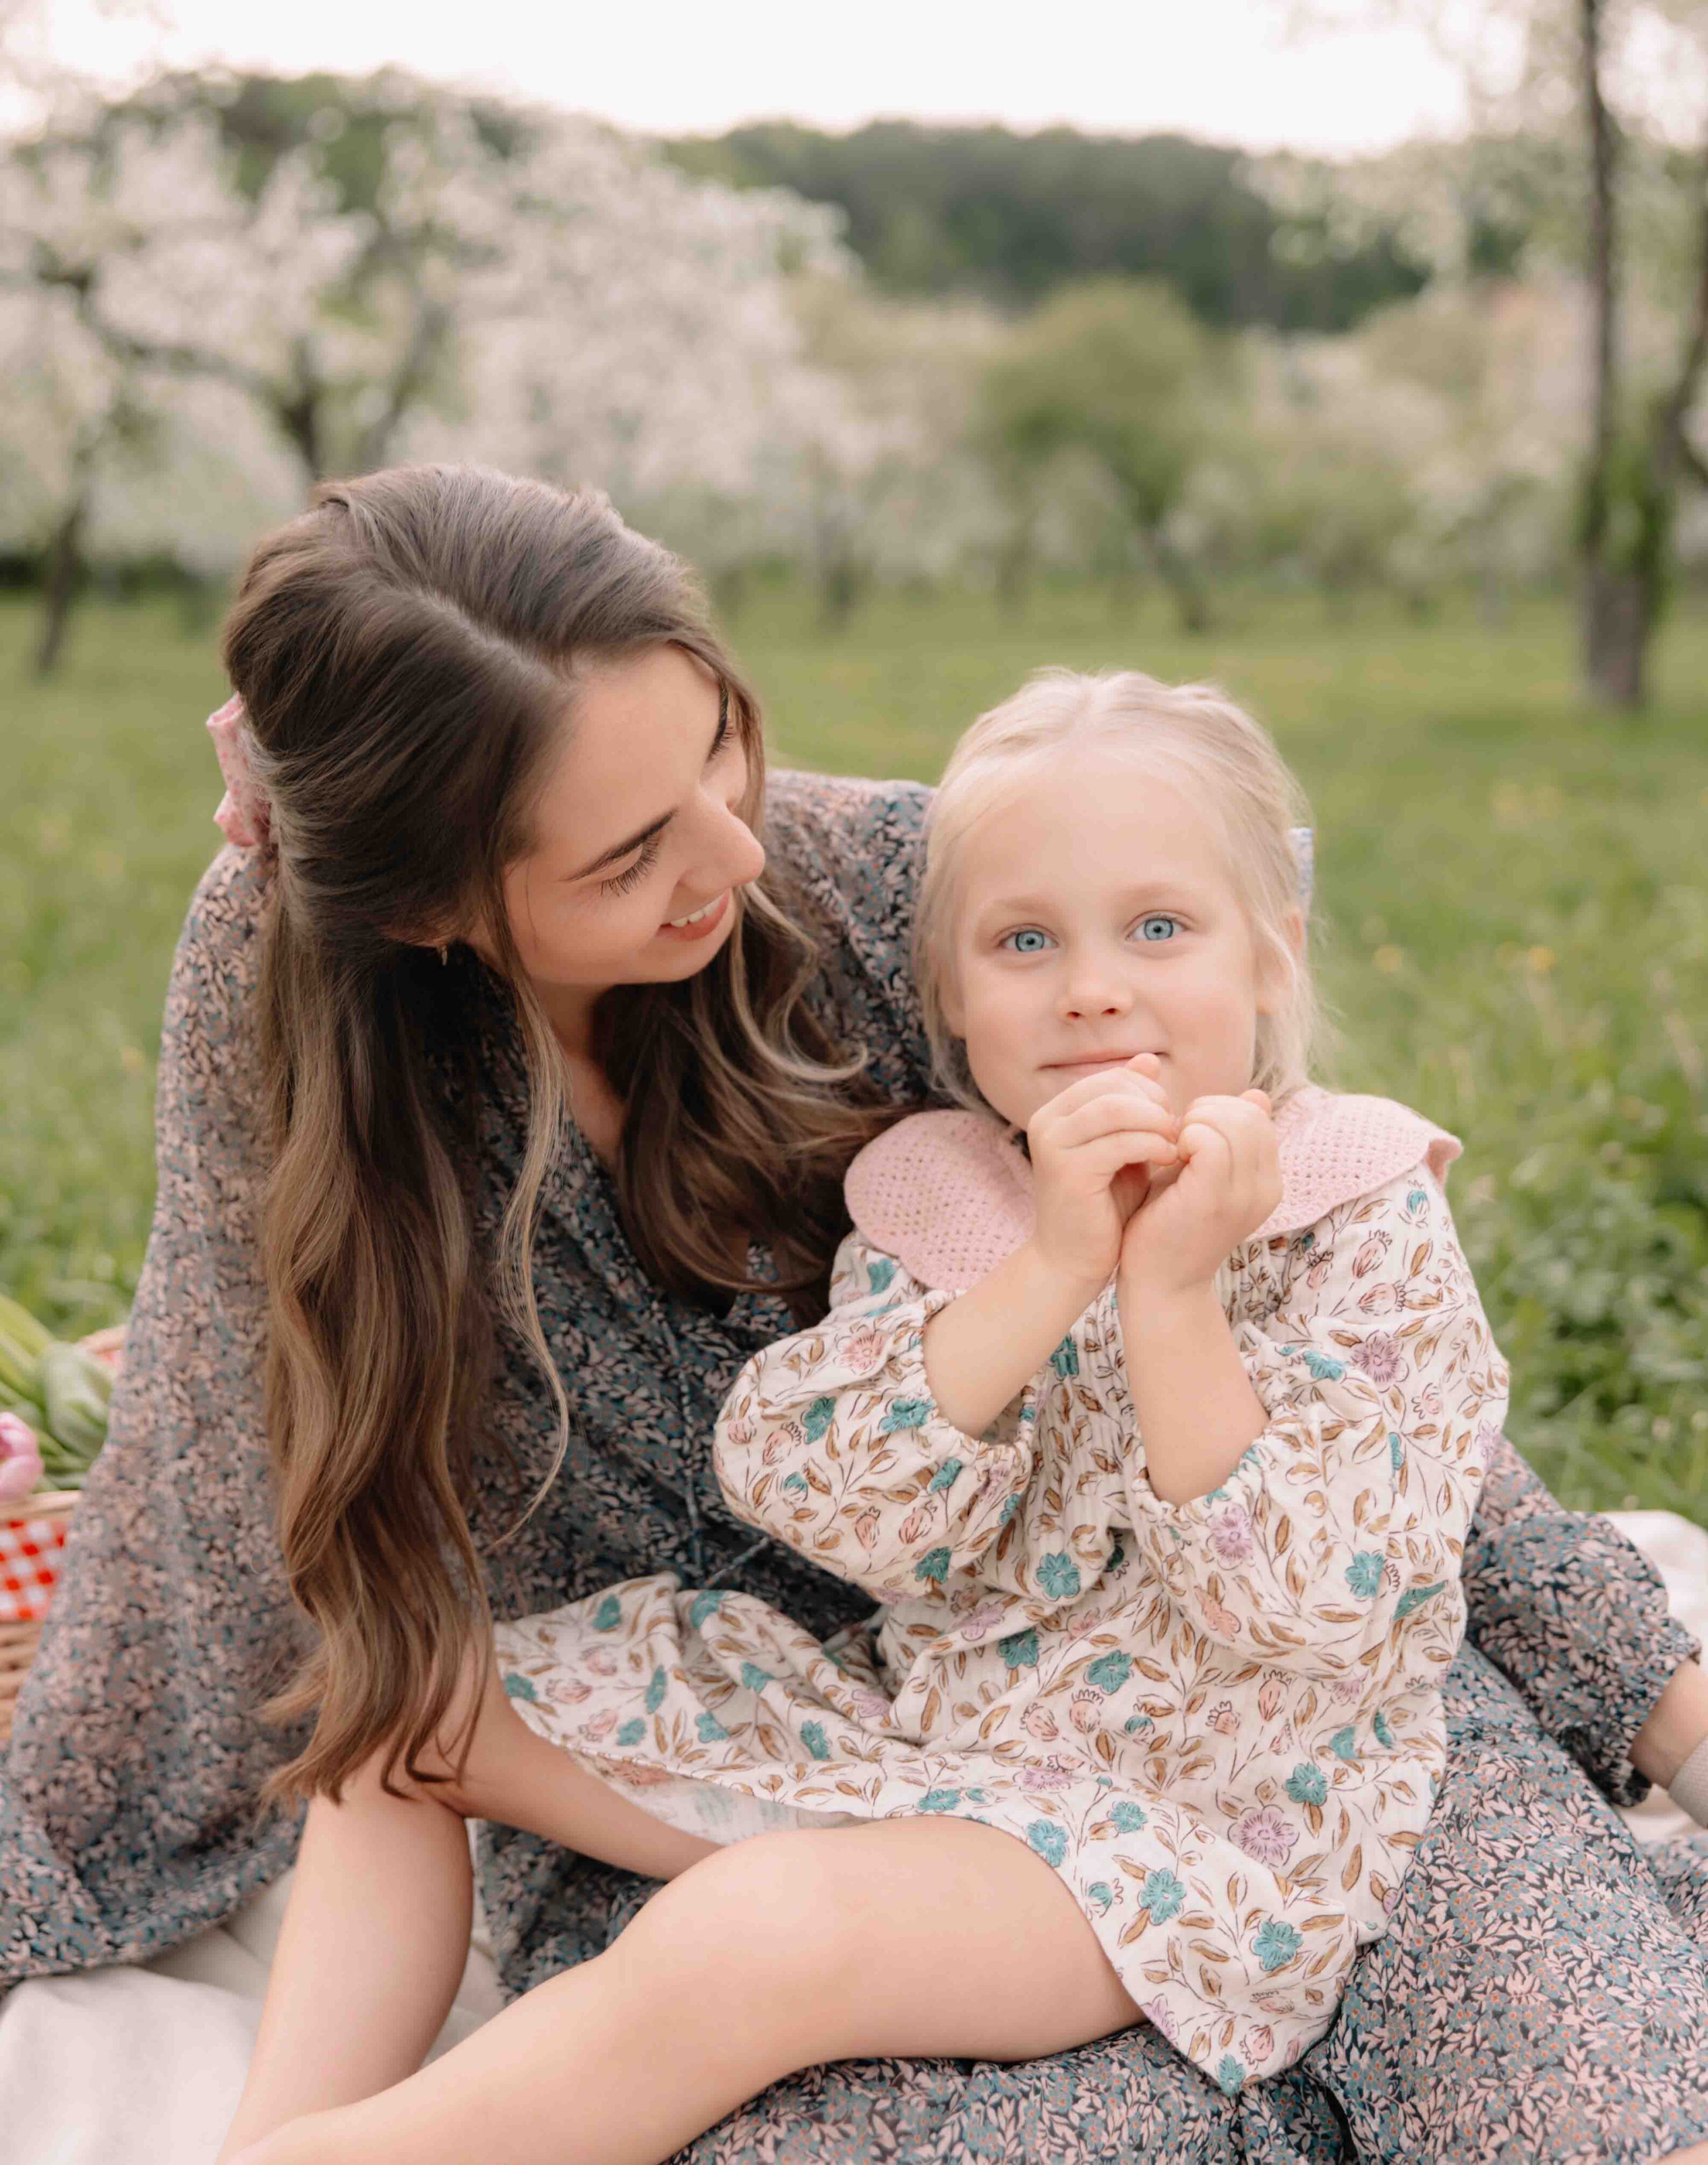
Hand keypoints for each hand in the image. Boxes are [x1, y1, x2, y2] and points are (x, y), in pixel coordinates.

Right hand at [1024, 1058, 1180, 1296]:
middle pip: (1113, 1087)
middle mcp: (1047, 1121)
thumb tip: (1149, 1061)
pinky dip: (1151, 1145)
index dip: (1150, 1092)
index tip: (1171, 1118)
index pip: (1112, 1078)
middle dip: (1154, 1105)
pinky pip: (1117, 1142)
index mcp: (1058, 1112)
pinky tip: (1168, 1159)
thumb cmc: (1105, 1206)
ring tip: (1175, 1143)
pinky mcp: (1066, 1171)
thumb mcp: (1125, 1147)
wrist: (1075, 1261)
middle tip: (1177, 1130)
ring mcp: (1052, 1145)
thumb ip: (1135, 1109)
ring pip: (1114, 1109)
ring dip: (1155, 1122)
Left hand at [1119, 1089, 1279, 1301]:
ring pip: (1232, 1122)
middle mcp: (1267, 1189)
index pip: (1257, 1116)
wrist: (1158, 1283)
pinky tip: (1168, 1156)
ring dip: (1193, 1122)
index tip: (1188, 1132)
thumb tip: (1257, 1095)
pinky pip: (1209, 1142)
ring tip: (1172, 1146)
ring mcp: (1244, 1196)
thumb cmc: (1172, 1222)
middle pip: (1249, 1114)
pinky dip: (1185, 1136)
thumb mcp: (1206, 1173)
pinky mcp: (1213, 1200)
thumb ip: (1230, 1137)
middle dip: (1206, 1110)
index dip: (1218, 1110)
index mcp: (1268, 1181)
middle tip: (1177, 1136)